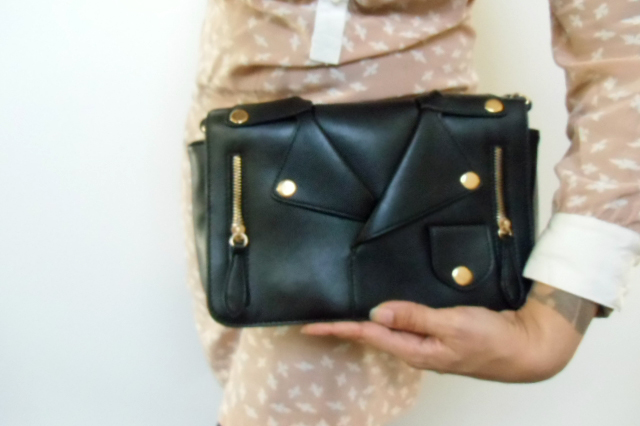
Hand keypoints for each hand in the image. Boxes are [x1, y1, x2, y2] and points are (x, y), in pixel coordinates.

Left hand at [300, 281, 598, 382]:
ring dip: (362, 326)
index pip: (368, 336)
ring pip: (386, 334)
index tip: (311, 325)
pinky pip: (403, 329)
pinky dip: (386, 322)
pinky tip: (381, 316)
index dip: (338, 329)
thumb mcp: (452, 325)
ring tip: (340, 319)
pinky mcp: (437, 338)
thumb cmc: (493, 339)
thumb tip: (377, 312)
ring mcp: (427, 346)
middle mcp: (416, 351)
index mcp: (415, 350)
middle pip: (372, 338)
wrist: (527, 349)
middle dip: (343, 330)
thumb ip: (414, 317)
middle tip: (317, 322)